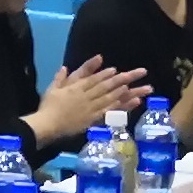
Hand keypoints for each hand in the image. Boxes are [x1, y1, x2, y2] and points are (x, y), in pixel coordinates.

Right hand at [31, 59, 151, 146]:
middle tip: (142, 72)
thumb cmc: (48, 107)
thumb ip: (61, 77)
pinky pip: (112, 111)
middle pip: (109, 85)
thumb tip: (65, 67)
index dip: (106, 74)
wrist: (47, 125)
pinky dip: (124, 106)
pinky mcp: (95, 119)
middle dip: (126, 78)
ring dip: (131, 91)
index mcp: (77, 87)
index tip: (117, 70)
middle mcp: (87, 95)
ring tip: (145, 88)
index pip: (94, 78)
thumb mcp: (52, 88)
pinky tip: (134, 102)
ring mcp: (92, 107)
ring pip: (114, 97)